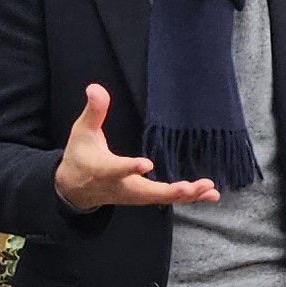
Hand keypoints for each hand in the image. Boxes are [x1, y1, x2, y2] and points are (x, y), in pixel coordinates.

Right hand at [53, 84, 217, 212]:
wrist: (75, 189)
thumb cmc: (80, 156)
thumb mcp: (82, 132)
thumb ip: (94, 111)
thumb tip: (95, 87)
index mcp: (104, 169)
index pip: (117, 169)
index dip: (130, 168)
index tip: (146, 164)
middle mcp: (122, 186)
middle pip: (148, 192)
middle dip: (170, 191)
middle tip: (191, 187)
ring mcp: (134, 195)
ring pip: (162, 198)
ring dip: (186, 195)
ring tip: (209, 190)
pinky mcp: (144, 197)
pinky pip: (167, 199)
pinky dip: (189, 197)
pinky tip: (210, 195)